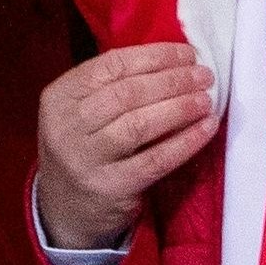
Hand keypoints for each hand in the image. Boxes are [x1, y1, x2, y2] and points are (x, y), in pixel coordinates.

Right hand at [34, 41, 215, 250]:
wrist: (64, 210)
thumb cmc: (83, 149)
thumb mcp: (81, 112)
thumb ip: (114, 86)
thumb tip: (175, 60)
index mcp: (59, 97)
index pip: (111, 66)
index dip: (154, 56)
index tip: (187, 54)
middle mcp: (66, 127)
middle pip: (126, 94)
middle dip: (172, 80)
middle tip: (204, 76)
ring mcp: (85, 160)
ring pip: (139, 125)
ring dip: (180, 108)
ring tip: (206, 100)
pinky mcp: (109, 188)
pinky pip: (154, 161)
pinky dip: (185, 142)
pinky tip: (206, 129)